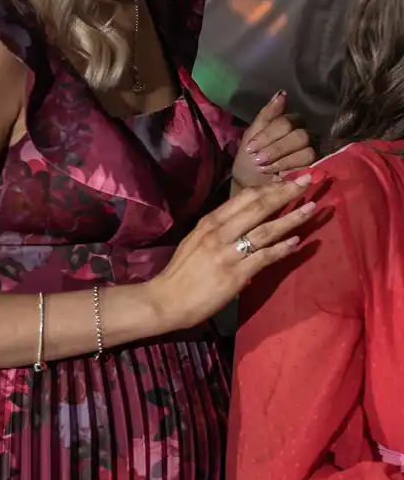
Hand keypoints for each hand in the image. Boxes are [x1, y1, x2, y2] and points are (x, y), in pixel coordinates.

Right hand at [143, 173, 319, 329]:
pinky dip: (282, 248)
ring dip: (291, 218)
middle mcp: (219, 234)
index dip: (269, 187)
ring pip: (265, 230)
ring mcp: (228, 253)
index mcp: (209, 223)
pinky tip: (297, 242)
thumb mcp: (196, 241)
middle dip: (285, 193)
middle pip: (258, 207)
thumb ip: (219, 229)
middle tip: (307, 182)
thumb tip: (246, 220)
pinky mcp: (236, 274)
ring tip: (312, 208)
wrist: (166, 300)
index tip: (288, 179)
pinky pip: (264, 257)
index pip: (244, 198)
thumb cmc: (181, 272)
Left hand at [233, 91, 315, 187]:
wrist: (249, 183)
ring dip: (283, 160)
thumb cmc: (250, 158)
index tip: (250, 148)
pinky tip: (278, 174)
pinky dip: (291, 169)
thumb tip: (281, 93)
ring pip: (306, 150)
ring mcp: (311, 150)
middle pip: (298, 135)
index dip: (267, 136)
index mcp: (288, 123)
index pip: (285, 122)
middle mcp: (303, 133)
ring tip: (265, 167)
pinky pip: (310, 165)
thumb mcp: (251, 135)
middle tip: (258, 160)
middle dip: (275, 149)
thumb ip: (266, 115)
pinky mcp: (315, 167)